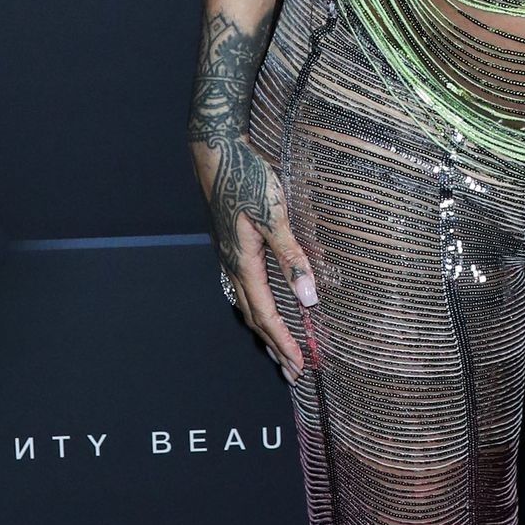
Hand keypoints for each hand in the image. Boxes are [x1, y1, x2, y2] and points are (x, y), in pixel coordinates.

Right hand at [192, 132, 318, 384]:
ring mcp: (229, 255)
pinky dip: (257, 306)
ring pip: (247, 303)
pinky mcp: (231, 244)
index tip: (300, 366)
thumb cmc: (246, 179)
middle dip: (274, 345)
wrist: (216, 152)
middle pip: (255, 316)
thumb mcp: (274, 216)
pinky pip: (244, 286)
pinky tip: (262, 303)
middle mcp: (232, 265)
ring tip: (277, 349)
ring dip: (264, 329)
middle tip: (291, 372)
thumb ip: (291, 257)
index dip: (284, 342)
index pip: (267, 314)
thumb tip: (308, 299)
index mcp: (243, 264)